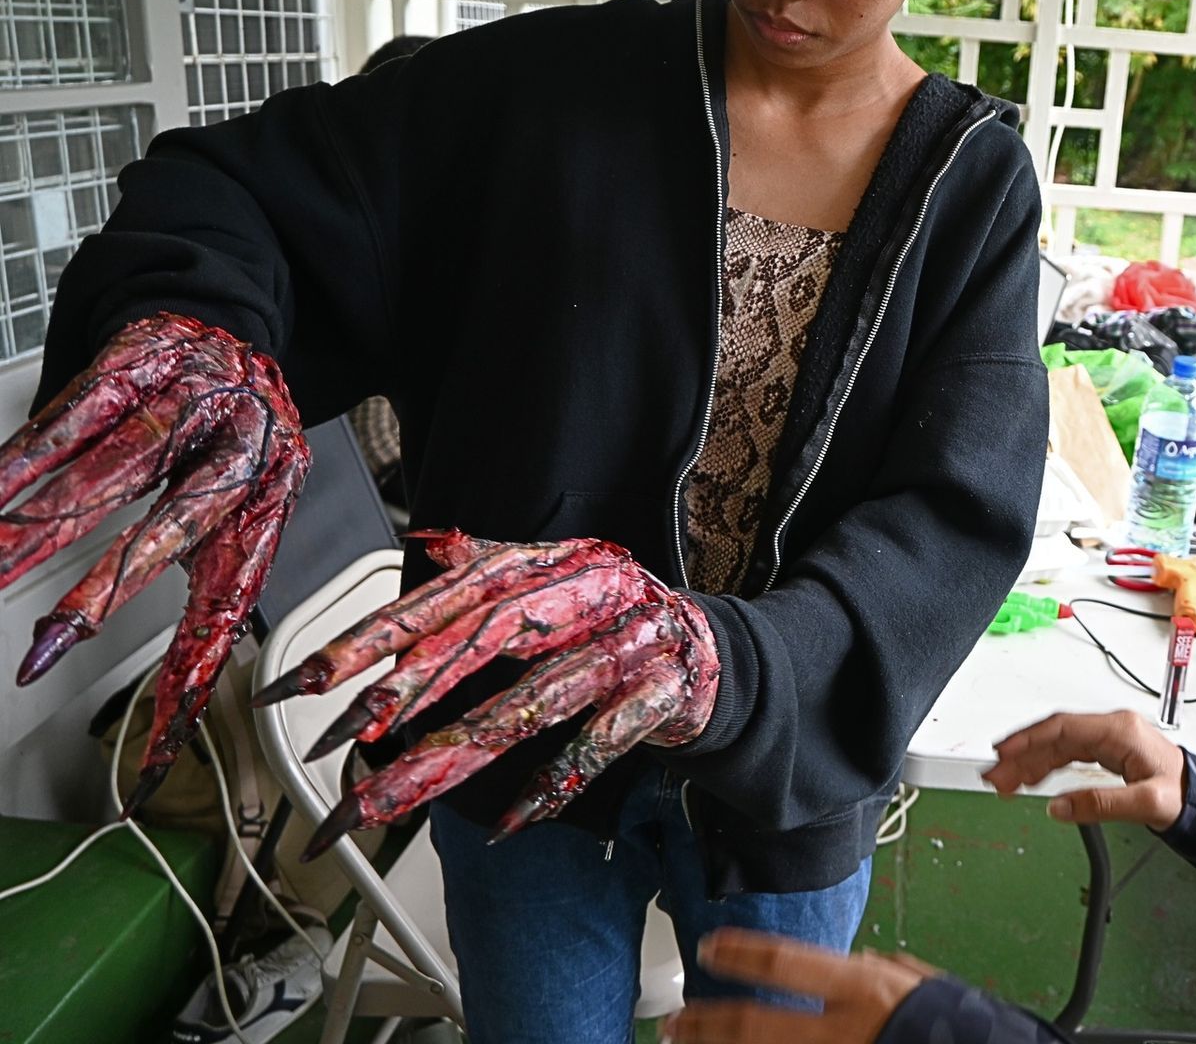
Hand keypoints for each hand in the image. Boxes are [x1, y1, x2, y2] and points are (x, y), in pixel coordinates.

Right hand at [0, 313, 309, 809]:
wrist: (226, 330)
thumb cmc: (229, 439)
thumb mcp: (246, 516)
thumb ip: (210, 593)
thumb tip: (190, 698)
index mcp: (263, 510)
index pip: (229, 607)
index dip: (192, 677)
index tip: (154, 749)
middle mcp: (233, 457)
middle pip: (170, 530)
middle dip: (102, 593)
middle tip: (46, 649)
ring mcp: (183, 409)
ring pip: (106, 472)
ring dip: (34, 528)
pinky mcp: (134, 370)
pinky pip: (69, 420)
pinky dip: (20, 462)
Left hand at [259, 529, 720, 858]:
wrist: (710, 654)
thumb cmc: (616, 621)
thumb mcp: (556, 580)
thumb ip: (490, 563)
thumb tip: (426, 542)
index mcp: (553, 563)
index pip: (454, 594)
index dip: (381, 633)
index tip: (313, 676)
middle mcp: (590, 594)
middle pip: (486, 641)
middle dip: (405, 692)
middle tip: (340, 737)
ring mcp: (628, 644)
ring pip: (531, 704)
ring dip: (455, 755)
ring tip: (390, 798)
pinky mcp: (661, 697)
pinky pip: (599, 745)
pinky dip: (552, 786)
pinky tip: (503, 824)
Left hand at [660, 929, 936, 1043]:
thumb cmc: (951, 1022)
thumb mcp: (916, 984)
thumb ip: (876, 972)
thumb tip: (850, 963)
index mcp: (860, 990)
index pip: (785, 964)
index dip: (741, 956)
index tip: (710, 948)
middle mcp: (841, 1031)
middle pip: (756, 1025)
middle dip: (707, 1024)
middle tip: (673, 1021)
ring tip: (686, 1043)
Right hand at [983, 710, 1187, 831]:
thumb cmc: (1182, 793)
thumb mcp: (1146, 803)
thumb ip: (1101, 804)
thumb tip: (1059, 807)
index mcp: (1119, 730)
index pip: (1063, 728)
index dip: (1029, 739)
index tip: (1004, 753)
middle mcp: (1111, 729)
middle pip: (1054, 736)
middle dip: (1020, 754)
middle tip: (994, 775)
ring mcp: (1107, 739)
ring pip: (1056, 745)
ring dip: (1028, 762)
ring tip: (1003, 781)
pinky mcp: (1106, 751)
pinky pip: (1066, 753)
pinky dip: (1044, 765)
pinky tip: (1029, 778)